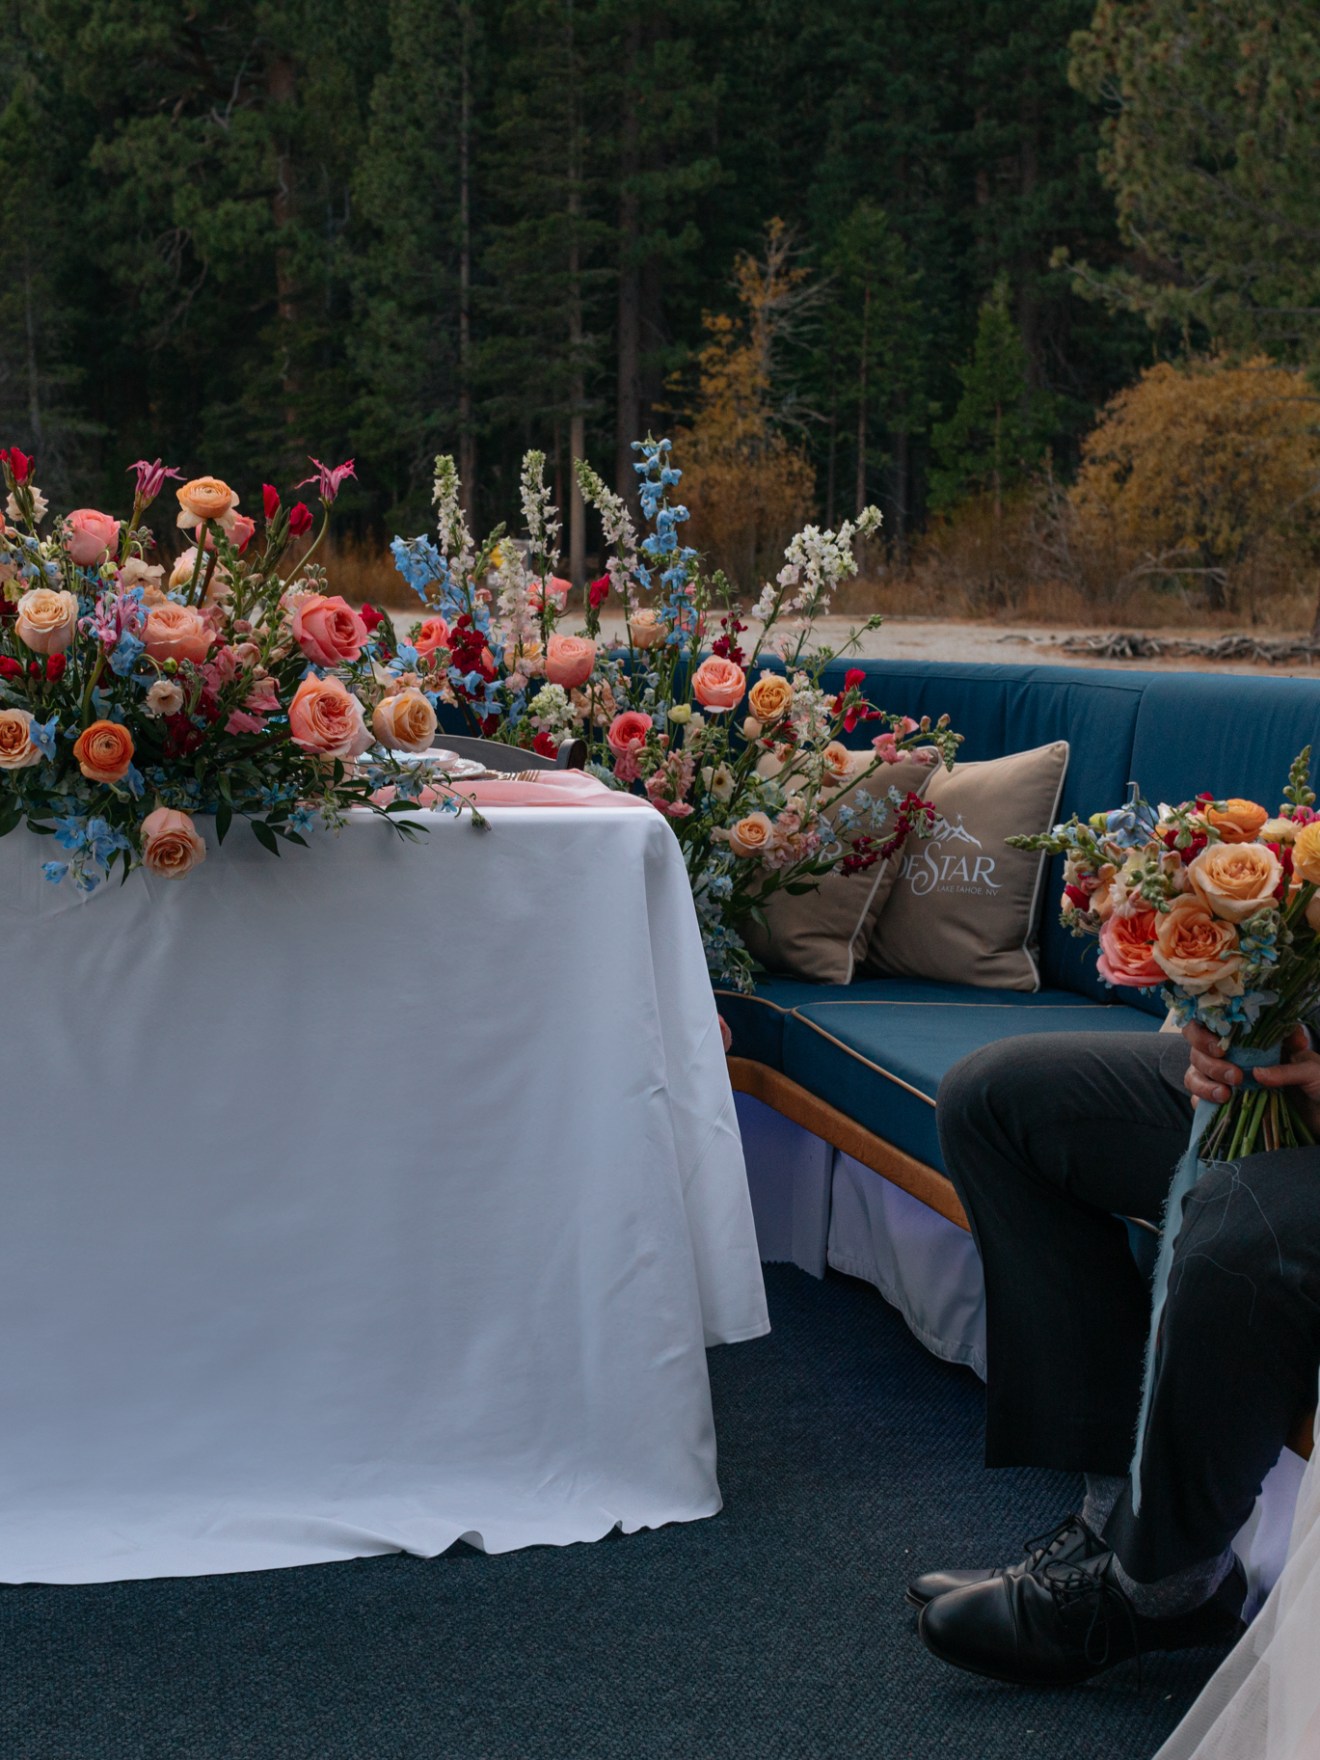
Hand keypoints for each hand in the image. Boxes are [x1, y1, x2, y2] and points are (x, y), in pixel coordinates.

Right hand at [1183, 1022, 1319, 1135]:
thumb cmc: (1318, 1082)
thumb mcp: (1311, 1067)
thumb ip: (1289, 1065)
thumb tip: (1258, 1073)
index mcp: (1248, 1039)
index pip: (1210, 1025)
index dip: (1203, 1034)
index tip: (1220, 1048)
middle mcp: (1232, 1056)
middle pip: (1198, 1052)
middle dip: (1210, 1064)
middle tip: (1237, 1077)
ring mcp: (1225, 1079)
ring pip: (1194, 1075)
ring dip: (1204, 1085)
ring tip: (1226, 1096)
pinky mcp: (1225, 1103)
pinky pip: (1201, 1101)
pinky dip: (1203, 1102)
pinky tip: (1220, 1105)